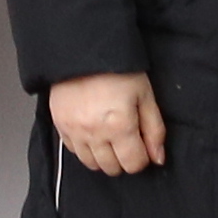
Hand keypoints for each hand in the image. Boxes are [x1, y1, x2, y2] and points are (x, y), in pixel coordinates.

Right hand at [48, 72, 165, 175]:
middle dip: (123, 159)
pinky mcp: (60, 125)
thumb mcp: (144, 94)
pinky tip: (93, 133)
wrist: (83, 49)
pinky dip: (85, 148)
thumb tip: (158, 158)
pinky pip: (74, 151)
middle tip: (126, 140)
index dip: (142, 157)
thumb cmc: (117, 68)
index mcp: (119, 125)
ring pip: (92, 164)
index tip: (141, 144)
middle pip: (112, 168)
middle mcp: (95, 133)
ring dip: (104, 157)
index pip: (133, 164)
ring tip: (109, 139)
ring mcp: (75, 131)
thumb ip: (154, 129)